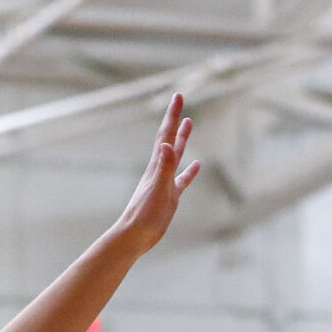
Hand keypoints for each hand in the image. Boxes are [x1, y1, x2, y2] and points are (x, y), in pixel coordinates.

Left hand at [116, 94, 198, 253]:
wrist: (135, 235)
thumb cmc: (145, 215)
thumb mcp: (158, 190)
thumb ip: (164, 168)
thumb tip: (168, 146)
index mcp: (157, 165)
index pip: (166, 135)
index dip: (172, 115)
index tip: (178, 96)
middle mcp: (160, 169)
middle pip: (169, 138)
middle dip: (175, 119)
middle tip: (180, 100)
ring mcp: (165, 181)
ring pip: (176, 154)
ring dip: (182, 138)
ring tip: (189, 124)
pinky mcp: (170, 195)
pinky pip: (182, 178)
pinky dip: (190, 170)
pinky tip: (196, 165)